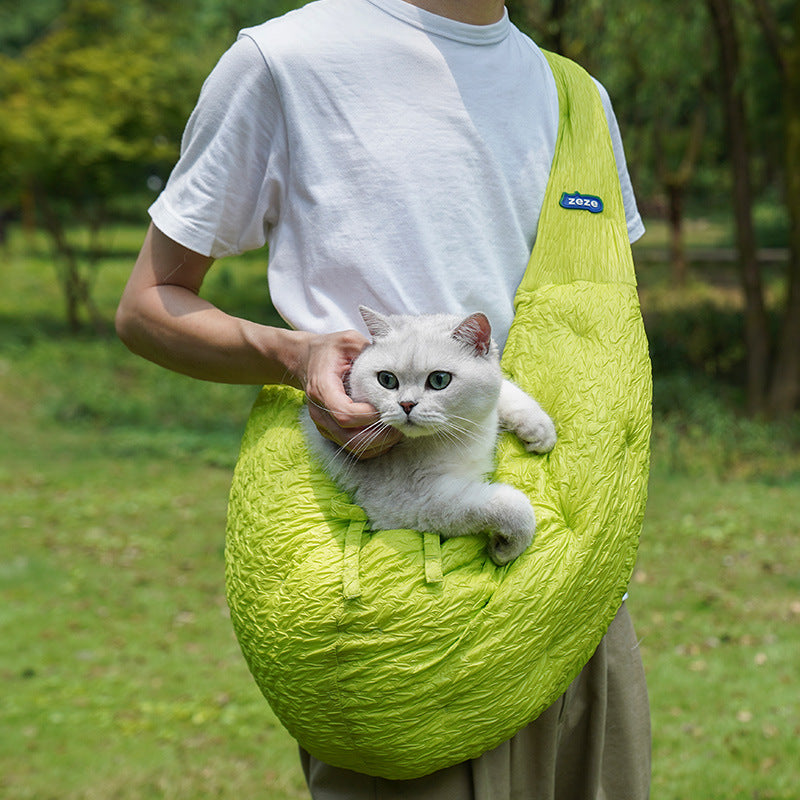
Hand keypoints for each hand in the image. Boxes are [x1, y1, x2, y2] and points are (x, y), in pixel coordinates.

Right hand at [300, 330, 401, 458]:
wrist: (305, 361)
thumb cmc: (330, 351)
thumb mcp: (348, 341)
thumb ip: (369, 350)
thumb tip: (395, 359)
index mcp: (323, 388)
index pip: (344, 412)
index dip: (368, 415)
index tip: (387, 407)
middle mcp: (320, 411)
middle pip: (350, 437)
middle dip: (380, 436)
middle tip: (400, 423)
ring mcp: (324, 425)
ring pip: (353, 447)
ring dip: (379, 443)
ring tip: (397, 429)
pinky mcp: (330, 432)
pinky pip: (353, 448)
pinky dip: (373, 447)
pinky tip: (386, 434)